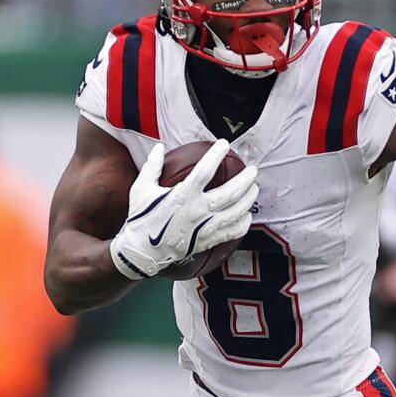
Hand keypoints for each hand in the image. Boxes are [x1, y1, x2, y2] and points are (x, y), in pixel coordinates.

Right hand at [109, 141, 258, 280]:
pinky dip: (243, 223)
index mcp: (183, 195)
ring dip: (249, 198)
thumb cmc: (142, 218)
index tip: (224, 145)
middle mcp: (198, 211)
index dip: (216, 155)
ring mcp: (205, 227)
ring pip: (236, 212)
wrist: (142, 251)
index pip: (205, 170)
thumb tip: (159, 147)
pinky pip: (232, 232)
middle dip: (246, 179)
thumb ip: (152, 166)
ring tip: (254, 188)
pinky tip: (247, 215)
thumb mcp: (142, 189)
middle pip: (231, 192)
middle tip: (252, 170)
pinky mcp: (207, 240)